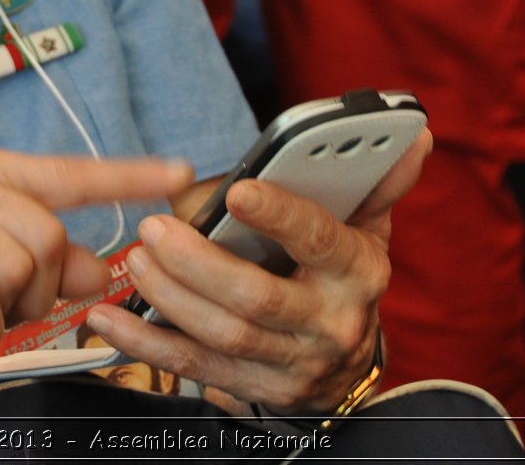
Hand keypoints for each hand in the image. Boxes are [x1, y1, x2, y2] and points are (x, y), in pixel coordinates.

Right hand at [0, 144, 193, 387]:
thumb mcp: (2, 275)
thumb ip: (55, 265)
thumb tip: (106, 267)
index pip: (68, 172)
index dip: (127, 177)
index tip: (181, 175)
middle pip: (48, 234)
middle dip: (41, 289)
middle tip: (6, 308)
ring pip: (18, 266)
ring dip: (6, 312)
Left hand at [84, 130, 431, 413]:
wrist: (344, 368)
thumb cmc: (342, 280)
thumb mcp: (368, 230)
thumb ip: (378, 181)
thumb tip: (412, 135)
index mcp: (356, 271)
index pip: (320, 240)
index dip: (280, 216)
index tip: (239, 190)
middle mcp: (328, 322)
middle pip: (258, 297)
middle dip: (199, 263)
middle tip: (155, 229)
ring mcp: (291, 363)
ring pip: (223, 334)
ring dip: (170, 297)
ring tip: (136, 258)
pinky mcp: (254, 390)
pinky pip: (194, 368)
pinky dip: (148, 346)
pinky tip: (113, 321)